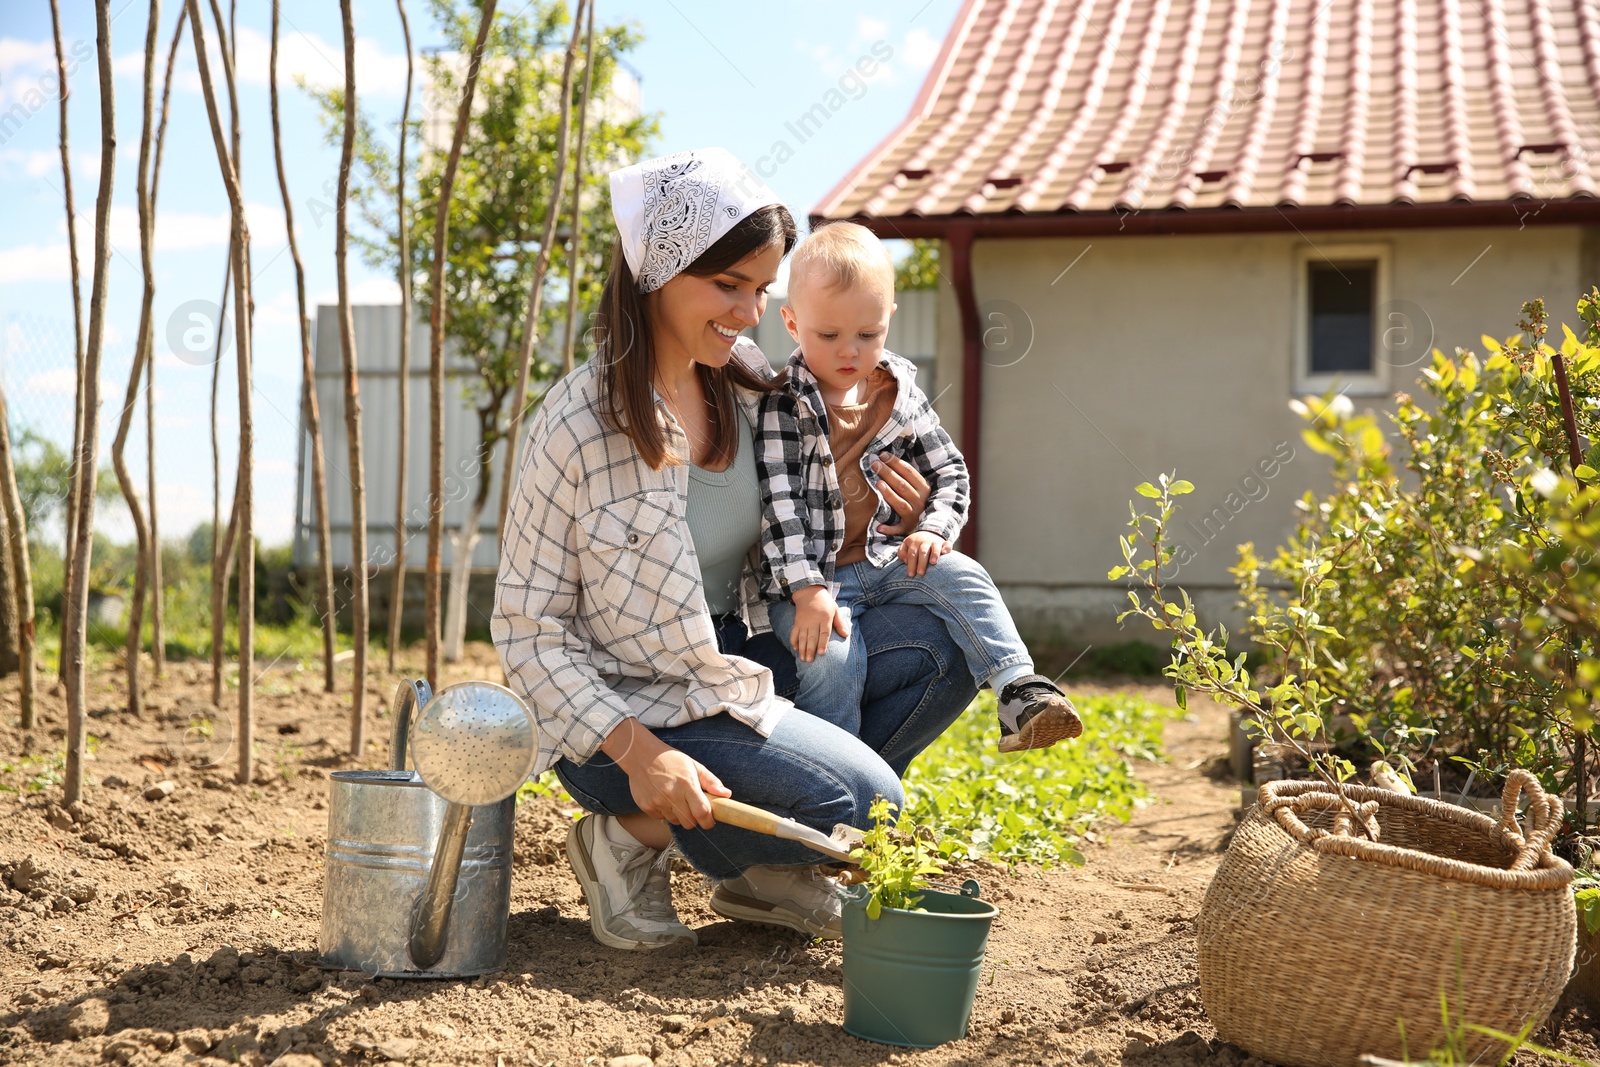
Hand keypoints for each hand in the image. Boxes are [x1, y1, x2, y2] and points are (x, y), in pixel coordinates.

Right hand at [603, 719, 730, 830]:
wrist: (641, 755)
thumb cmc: (670, 760)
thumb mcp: (694, 765)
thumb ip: (711, 781)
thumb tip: (726, 795)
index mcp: (687, 785)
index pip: (702, 813)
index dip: (709, 821)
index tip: (710, 820)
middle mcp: (672, 795)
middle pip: (689, 823)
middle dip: (694, 819)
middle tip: (692, 808)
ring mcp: (658, 802)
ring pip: (675, 822)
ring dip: (679, 815)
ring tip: (676, 799)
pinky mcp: (646, 807)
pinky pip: (661, 818)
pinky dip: (665, 812)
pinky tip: (663, 798)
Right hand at [790, 585, 848, 663]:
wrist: (809, 592)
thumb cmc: (825, 603)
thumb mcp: (835, 610)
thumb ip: (840, 623)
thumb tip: (846, 635)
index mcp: (824, 618)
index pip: (824, 633)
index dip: (822, 643)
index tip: (821, 653)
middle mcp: (813, 621)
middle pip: (812, 637)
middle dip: (810, 650)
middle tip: (810, 661)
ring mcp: (804, 622)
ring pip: (802, 637)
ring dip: (802, 649)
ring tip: (803, 659)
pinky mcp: (797, 622)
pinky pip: (794, 633)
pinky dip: (793, 641)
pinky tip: (795, 649)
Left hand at [873, 453, 931, 534]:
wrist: (927, 525)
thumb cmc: (916, 499)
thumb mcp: (917, 486)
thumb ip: (906, 474)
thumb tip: (886, 456)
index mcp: (924, 488)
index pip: (909, 472)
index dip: (895, 462)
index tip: (882, 455)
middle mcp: (920, 501)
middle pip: (902, 485)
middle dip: (888, 473)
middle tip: (874, 464)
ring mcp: (914, 515)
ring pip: (901, 504)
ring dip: (889, 494)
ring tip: (878, 483)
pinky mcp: (906, 528)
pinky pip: (897, 529)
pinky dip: (888, 529)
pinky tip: (879, 527)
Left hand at [898, 531, 950, 576]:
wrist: (927, 533)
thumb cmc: (915, 545)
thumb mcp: (906, 545)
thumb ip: (902, 553)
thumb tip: (905, 561)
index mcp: (913, 542)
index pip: (912, 554)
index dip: (911, 564)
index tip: (911, 575)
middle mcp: (924, 541)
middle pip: (923, 552)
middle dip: (921, 563)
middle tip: (920, 573)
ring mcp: (935, 541)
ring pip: (935, 547)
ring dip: (934, 554)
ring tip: (933, 563)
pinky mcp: (943, 543)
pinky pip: (947, 544)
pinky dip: (947, 548)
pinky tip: (945, 553)